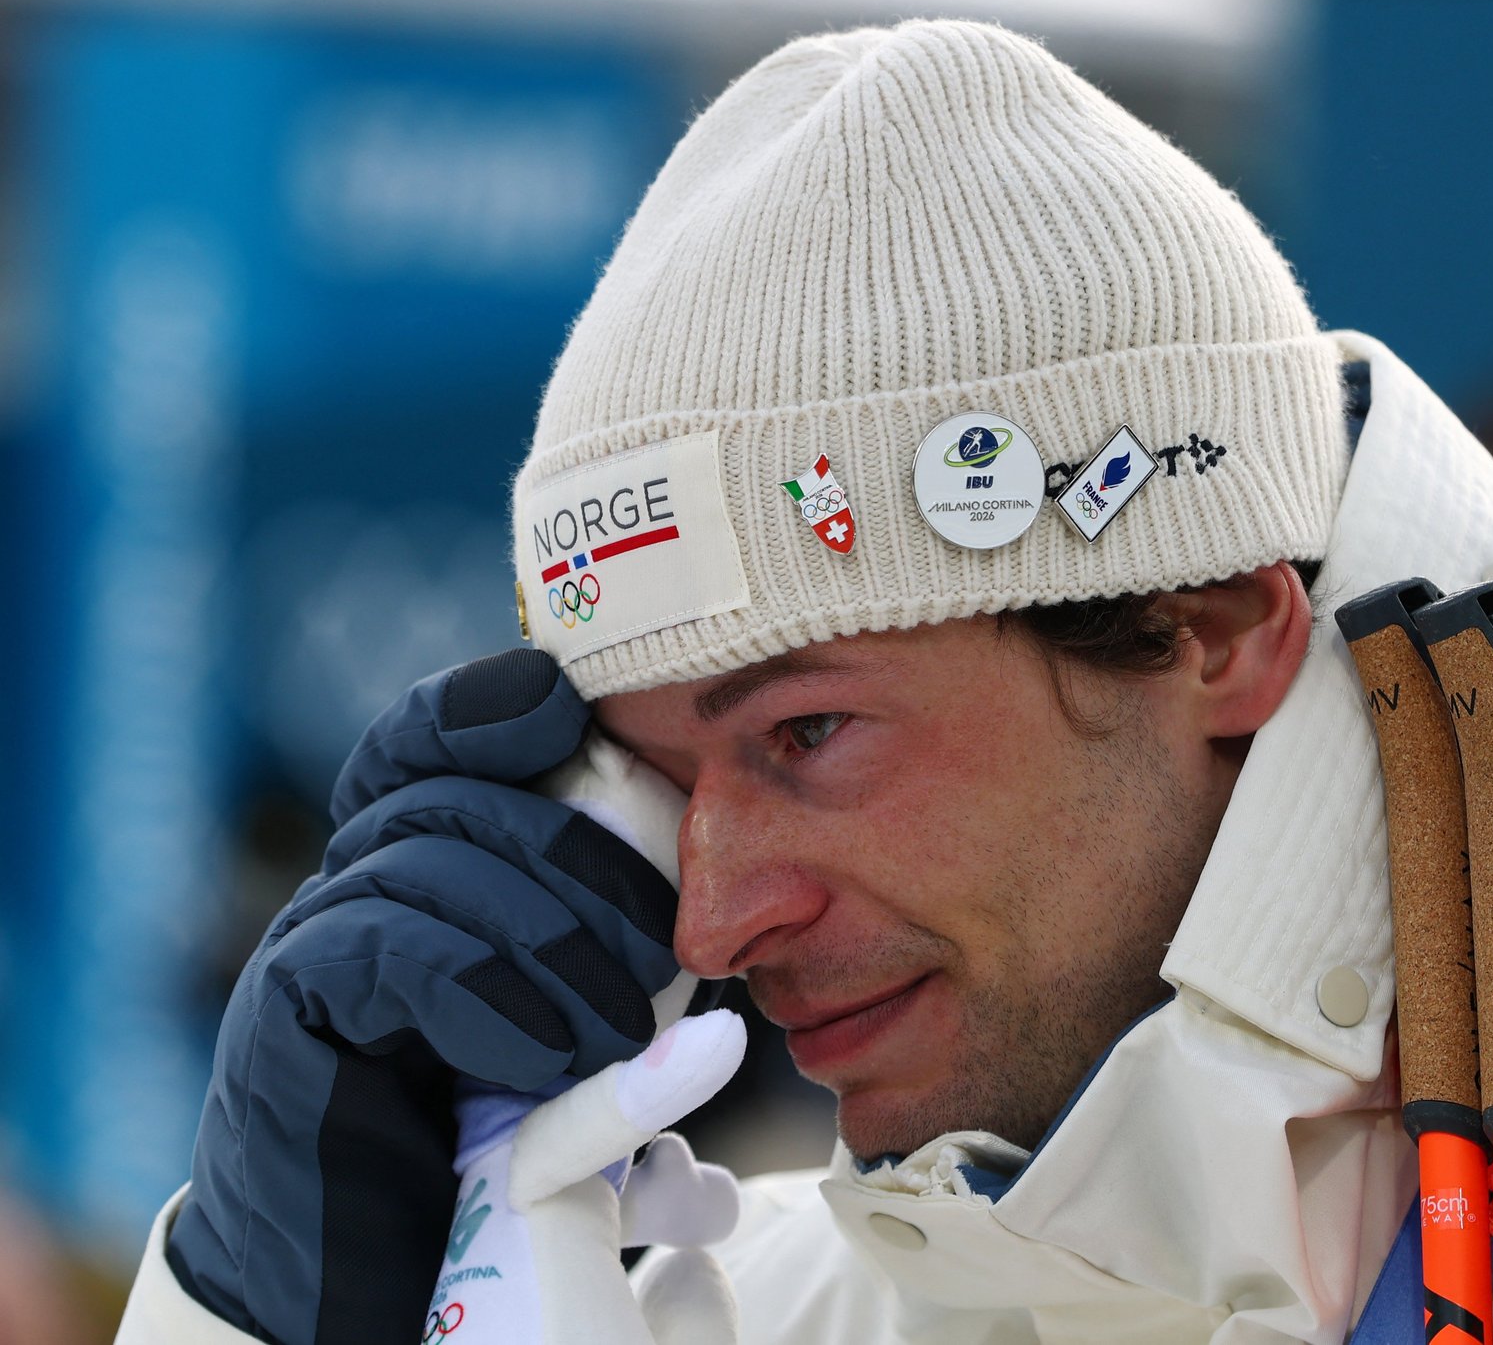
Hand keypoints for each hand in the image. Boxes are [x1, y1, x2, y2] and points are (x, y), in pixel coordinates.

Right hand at [167, 650, 694, 1344]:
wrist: (365, 1272)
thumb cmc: (484, 1146)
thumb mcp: (569, 1043)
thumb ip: (620, 985)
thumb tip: (725, 1016)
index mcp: (416, 861)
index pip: (429, 736)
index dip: (489, 706)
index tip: (567, 719)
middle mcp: (352, 881)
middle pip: (449, 795)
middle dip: (578, 857)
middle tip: (664, 958)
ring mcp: (307, 938)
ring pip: (422, 865)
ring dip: (546, 941)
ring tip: (619, 1032)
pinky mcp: (281, 1010)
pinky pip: (381, 952)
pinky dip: (478, 992)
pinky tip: (540, 1056)